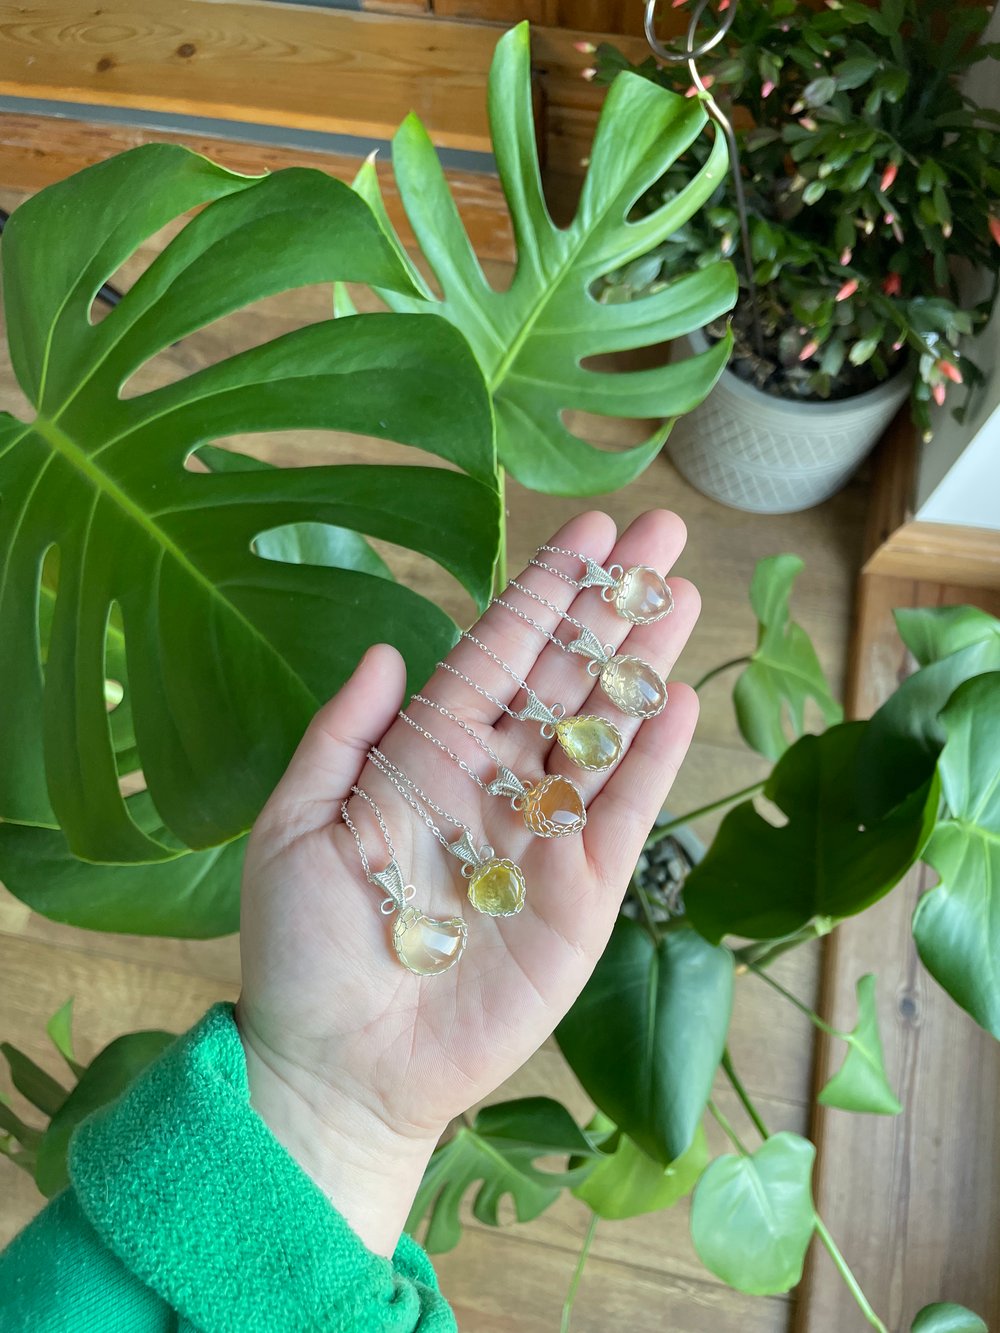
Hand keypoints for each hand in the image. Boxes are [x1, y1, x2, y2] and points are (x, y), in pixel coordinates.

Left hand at [234, 509, 699, 1254]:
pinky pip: (624, 818)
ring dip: (643, 663)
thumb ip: (341, 737)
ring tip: (683, 594)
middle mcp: (494, 784)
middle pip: (566, 676)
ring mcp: (544, 838)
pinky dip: (652, 762)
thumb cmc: (302, 951)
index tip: (590, 530)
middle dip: (612, 603)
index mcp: (426, 757)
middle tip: (664, 532)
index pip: (497, 653)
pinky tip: (677, 701)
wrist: (338, 1067)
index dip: (543, 590)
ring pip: (604, 732)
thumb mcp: (294, 827)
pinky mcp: (582, 899)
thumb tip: (386, 651)